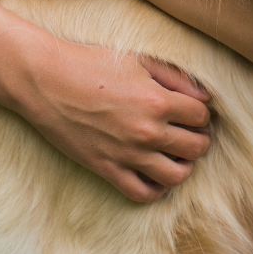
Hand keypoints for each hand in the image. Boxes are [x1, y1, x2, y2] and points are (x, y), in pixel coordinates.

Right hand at [6, 31, 211, 201]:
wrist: (47, 81)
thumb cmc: (92, 64)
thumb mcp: (138, 60)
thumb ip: (176, 77)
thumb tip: (205, 97)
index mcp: (157, 100)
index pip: (201, 116)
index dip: (200, 113)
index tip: (191, 111)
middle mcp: (147, 131)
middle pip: (196, 147)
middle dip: (198, 139)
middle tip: (189, 132)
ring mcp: (127, 153)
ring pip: (176, 176)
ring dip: (183, 166)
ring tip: (176, 155)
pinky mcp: (107, 169)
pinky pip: (142, 193)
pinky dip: (156, 189)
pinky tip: (155, 175)